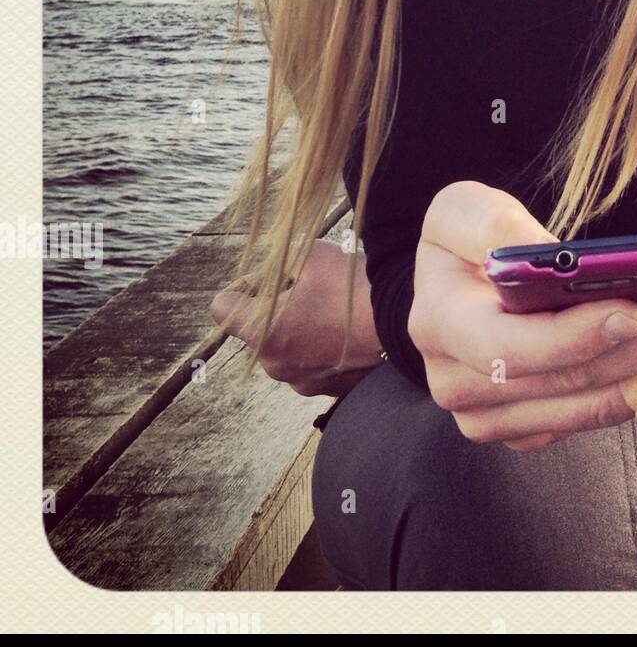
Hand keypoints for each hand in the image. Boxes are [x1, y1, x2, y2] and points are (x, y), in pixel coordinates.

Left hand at [211, 238, 384, 396]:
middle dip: (277, 305)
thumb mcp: (311, 255)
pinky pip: (311, 363)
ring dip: (300, 327)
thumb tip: (269, 274)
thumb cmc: (354, 288)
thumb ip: (277, 262)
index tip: (274, 277)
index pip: (222, 306)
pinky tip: (348, 331)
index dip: (244, 285)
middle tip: (313, 288)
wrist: (404, 325)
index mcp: (260, 332)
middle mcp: (273, 365)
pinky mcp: (326, 391)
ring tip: (336, 310)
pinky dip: (322, 347)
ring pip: (286, 346)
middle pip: (257, 327)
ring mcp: (300, 382)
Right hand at [409, 181, 636, 451]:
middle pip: (574, 381)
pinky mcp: (541, 428)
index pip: (510, 346)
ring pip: (602, 405)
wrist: (454, 294)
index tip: (635, 311)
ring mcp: (504, 419)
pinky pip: (610, 412)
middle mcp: (466, 387)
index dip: (574, 336)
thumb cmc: (463, 243)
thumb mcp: (457, 211)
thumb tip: (536, 254)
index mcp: (441, 327)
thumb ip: (484, 224)